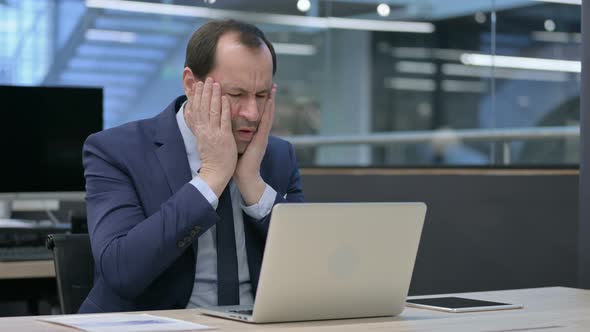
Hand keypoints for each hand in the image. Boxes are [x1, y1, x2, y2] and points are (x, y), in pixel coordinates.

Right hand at [185, 77, 236, 196]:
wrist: (216, 173)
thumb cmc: (211, 158)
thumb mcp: (201, 140)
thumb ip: (199, 128)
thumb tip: (193, 117)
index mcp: (199, 131)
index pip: (196, 109)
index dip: (196, 96)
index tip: (197, 84)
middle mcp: (205, 130)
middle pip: (203, 107)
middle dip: (205, 91)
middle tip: (207, 78)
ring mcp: (214, 134)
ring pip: (213, 111)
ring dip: (214, 95)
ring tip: (215, 83)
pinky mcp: (224, 138)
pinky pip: (224, 120)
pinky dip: (224, 108)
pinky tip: (225, 98)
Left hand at [234, 84, 275, 204]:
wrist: (245, 176)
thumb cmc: (239, 162)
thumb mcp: (236, 143)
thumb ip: (235, 134)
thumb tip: (227, 124)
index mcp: (255, 134)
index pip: (259, 115)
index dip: (262, 103)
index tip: (263, 91)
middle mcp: (260, 133)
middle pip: (266, 112)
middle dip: (270, 98)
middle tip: (273, 85)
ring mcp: (262, 136)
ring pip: (268, 115)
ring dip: (272, 102)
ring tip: (274, 89)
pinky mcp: (261, 140)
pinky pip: (265, 124)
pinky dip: (268, 113)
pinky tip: (269, 103)